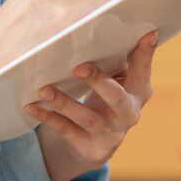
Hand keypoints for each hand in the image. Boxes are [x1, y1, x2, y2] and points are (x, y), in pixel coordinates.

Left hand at [27, 31, 158, 175]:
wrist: (97, 144)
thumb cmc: (106, 99)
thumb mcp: (117, 82)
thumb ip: (113, 63)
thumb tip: (98, 33)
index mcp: (139, 92)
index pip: (143, 71)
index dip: (146, 54)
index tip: (149, 34)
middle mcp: (128, 113)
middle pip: (116, 98)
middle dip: (99, 82)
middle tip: (79, 67)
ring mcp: (110, 132)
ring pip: (87, 117)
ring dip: (65, 102)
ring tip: (44, 88)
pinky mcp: (89, 146)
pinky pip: (66, 130)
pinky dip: (48, 117)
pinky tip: (32, 106)